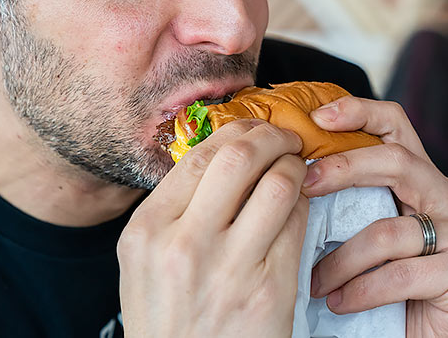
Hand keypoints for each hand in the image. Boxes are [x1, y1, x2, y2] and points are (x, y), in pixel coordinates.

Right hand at [118, 119, 308, 336]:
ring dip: (295, 167)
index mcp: (147, 230)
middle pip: (240, 157)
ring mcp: (230, 268)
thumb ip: (172, 209)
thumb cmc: (166, 320)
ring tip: (296, 168)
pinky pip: (297, 225)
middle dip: (270, 136)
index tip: (250, 129)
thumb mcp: (144, 262)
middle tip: (283, 137)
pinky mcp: (269, 290)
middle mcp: (185, 244)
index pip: (198, 156)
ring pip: (279, 184)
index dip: (234, 131)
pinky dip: (304, 205)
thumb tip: (216, 155)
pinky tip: (300, 206)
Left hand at [304, 97, 447, 336]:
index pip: (396, 126)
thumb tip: (292, 174)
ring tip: (316, 282)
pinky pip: (401, 272)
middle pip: (396, 160)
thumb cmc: (394, 293)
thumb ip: (350, 204)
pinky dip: (362, 290)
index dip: (359, 112)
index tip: (317, 116)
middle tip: (304, 186)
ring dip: (341, 260)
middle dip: (343, 168)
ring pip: (389, 229)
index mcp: (427, 180)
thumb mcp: (368, 238)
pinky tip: (340, 303)